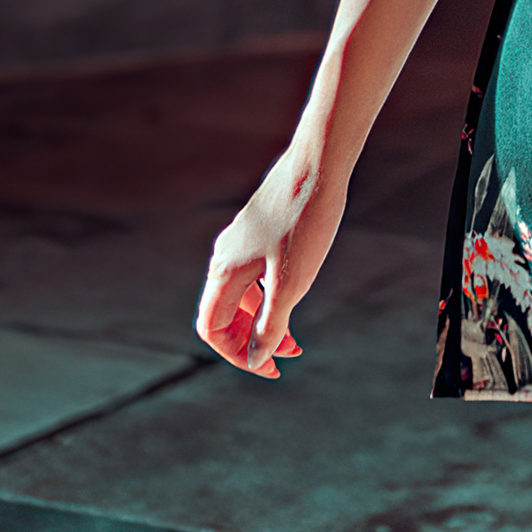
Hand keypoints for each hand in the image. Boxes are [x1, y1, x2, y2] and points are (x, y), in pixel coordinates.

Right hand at [197, 153, 344, 377]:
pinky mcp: (258, 232)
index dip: (236, 355)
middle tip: (287, 356)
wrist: (319, 164)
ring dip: (263, 322)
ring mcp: (240, 243)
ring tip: (296, 339)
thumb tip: (255, 359)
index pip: (211, 328)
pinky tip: (294, 299)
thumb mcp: (291, 283)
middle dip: (251, 342)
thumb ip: (271, 325)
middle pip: (223, 316)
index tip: (270, 368)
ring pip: (240, 297)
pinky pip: (253, 277)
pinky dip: (270, 298)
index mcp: (225, 270)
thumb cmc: (306, 222)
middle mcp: (224, 257)